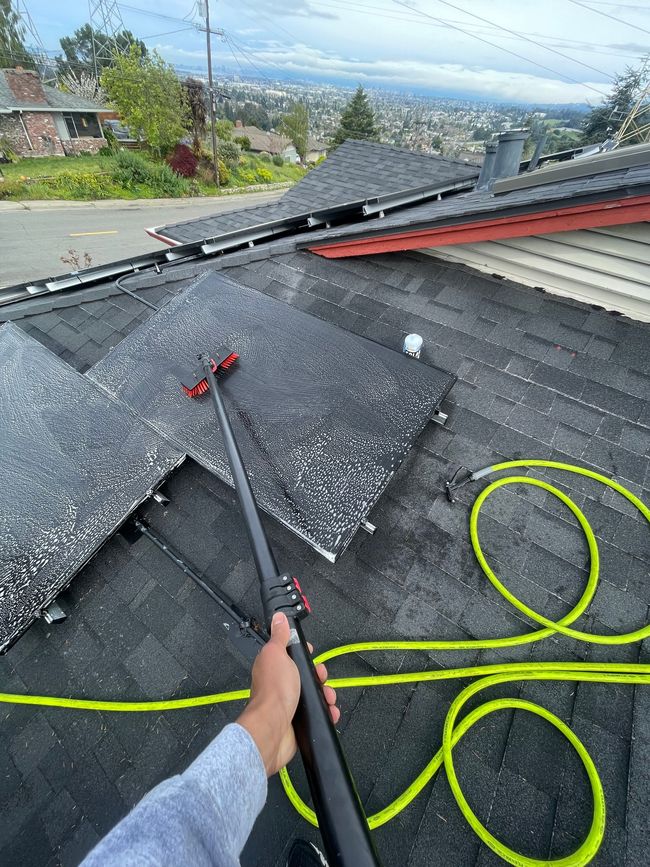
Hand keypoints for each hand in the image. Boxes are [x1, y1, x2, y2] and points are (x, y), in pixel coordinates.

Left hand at [238, 612, 339, 776]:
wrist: (274, 728)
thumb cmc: (274, 691)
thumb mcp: (277, 654)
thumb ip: (279, 636)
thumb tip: (278, 618)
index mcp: (273, 666)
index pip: (292, 656)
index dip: (305, 655)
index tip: (313, 655)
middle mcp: (280, 684)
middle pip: (306, 676)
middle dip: (320, 676)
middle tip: (322, 678)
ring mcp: (289, 703)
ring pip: (314, 695)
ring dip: (326, 695)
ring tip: (329, 699)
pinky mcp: (297, 720)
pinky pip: (317, 713)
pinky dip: (326, 712)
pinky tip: (330, 712)